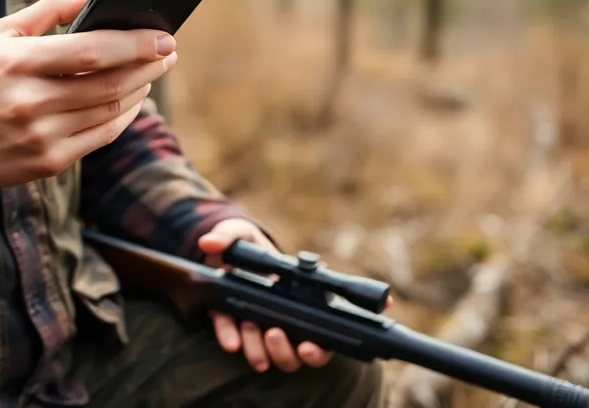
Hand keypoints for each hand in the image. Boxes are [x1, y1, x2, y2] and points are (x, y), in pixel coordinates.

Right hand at [0, 0, 176, 198]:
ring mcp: (40, 137)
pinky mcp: (48, 163)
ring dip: (141, 88)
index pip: (90, 51)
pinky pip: (102, 136)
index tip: (163, 34)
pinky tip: (132, 98)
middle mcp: (28, 102)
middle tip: (169, 50)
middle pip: (108, 83)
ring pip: (110, 110)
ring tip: (153, 69)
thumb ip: (50, 10)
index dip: (133, 43)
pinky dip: (124, 115)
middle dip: (148, 65)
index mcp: (16, 63)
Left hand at [198, 219, 393, 373]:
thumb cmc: (240, 244)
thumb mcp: (238, 233)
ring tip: (264, 333)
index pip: (337, 313)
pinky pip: (244, 346)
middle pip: (313, 350)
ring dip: (274, 351)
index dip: (361, 317)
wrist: (212, 260)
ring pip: (281, 356)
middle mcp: (289, 318)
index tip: (379, 312)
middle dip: (309, 352)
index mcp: (301, 294)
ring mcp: (265, 327)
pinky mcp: (239, 331)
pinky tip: (231, 341)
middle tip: (296, 342)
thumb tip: (209, 243)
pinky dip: (238, 343)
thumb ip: (230, 235)